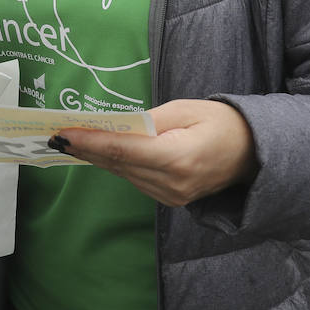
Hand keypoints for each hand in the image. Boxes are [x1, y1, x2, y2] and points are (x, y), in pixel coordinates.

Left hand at [49, 99, 257, 206]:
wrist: (254, 154)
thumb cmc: (222, 123)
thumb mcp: (184, 110)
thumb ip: (147, 121)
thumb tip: (113, 126)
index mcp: (177, 159)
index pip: (122, 150)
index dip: (89, 142)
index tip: (63, 134)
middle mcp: (171, 184)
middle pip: (117, 164)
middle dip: (85, 148)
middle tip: (55, 134)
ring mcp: (171, 196)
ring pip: (122, 173)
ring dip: (97, 157)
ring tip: (70, 140)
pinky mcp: (170, 200)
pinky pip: (134, 179)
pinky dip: (116, 164)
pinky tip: (99, 151)